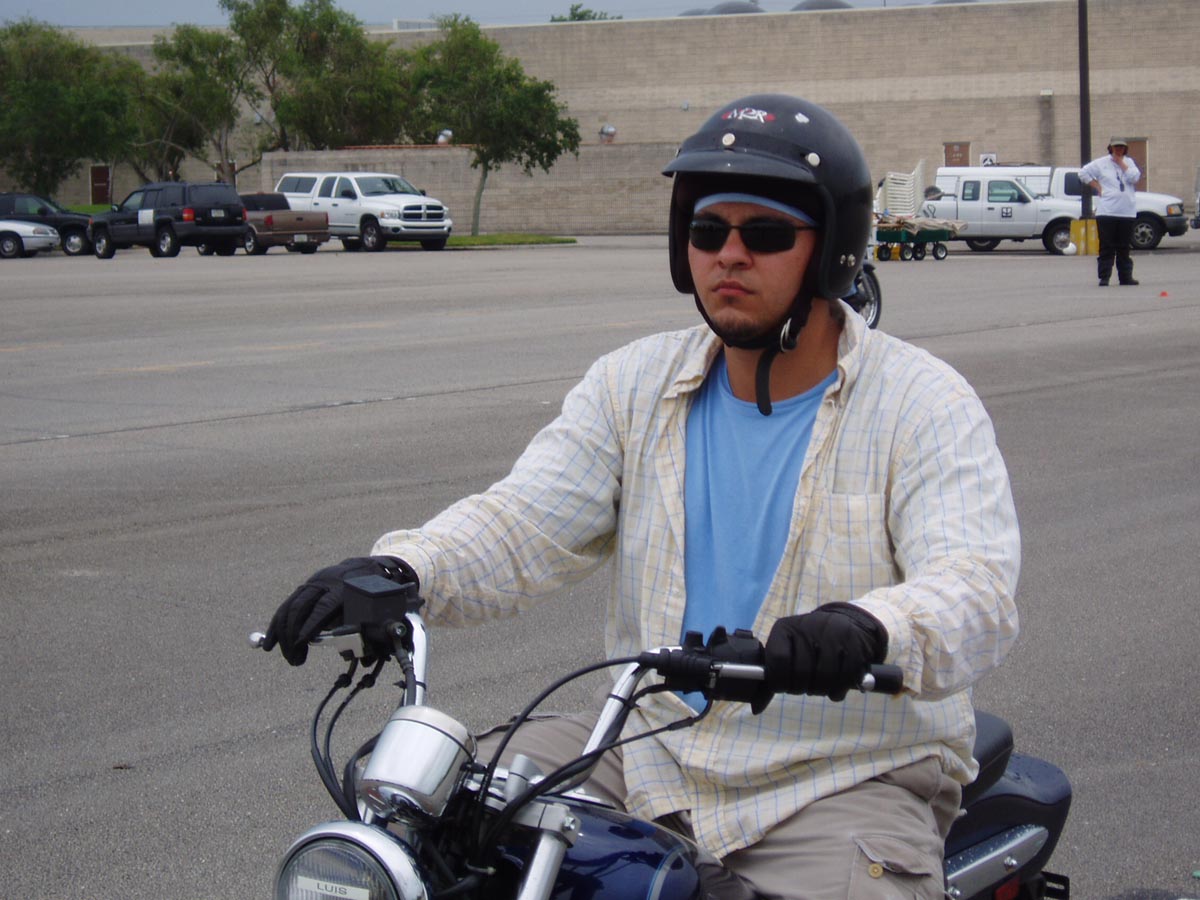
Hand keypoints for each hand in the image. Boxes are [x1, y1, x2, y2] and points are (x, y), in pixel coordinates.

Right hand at [262, 556, 417, 665]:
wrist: (369, 566)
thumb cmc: (374, 592)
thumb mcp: (374, 605)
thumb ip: (362, 624)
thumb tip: (354, 651)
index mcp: (343, 586)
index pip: (322, 607)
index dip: (310, 625)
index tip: (301, 644)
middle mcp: (325, 581)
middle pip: (301, 607)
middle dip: (293, 636)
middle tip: (295, 660)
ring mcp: (314, 582)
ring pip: (290, 606)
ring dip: (282, 633)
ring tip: (287, 656)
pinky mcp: (307, 586)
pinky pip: (288, 605)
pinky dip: (278, 624)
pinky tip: (271, 641)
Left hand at [763, 603, 887, 701]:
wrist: (847, 624)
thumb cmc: (809, 644)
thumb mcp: (787, 651)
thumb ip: (773, 678)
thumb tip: (756, 708)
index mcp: (784, 628)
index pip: (778, 661)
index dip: (780, 681)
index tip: (784, 685)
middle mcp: (808, 627)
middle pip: (801, 673)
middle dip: (801, 687)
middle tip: (804, 685)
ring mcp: (834, 635)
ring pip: (824, 678)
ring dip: (820, 689)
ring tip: (819, 684)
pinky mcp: (855, 645)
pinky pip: (845, 679)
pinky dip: (838, 690)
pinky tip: (835, 685)